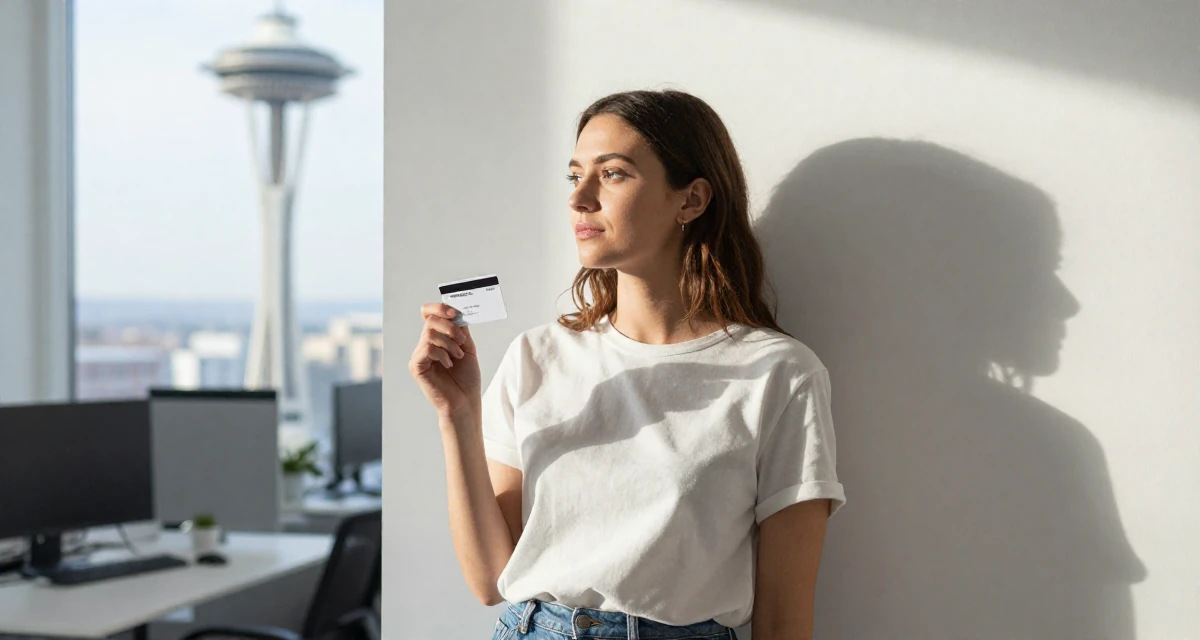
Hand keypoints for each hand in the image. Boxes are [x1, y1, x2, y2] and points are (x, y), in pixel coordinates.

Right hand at [408, 303, 481, 419]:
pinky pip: (427, 349)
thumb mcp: (467, 347)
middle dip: (450, 326)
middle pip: (430, 320)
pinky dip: (441, 354)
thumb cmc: (467, 378)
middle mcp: (425, 344)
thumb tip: (456, 312)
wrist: (466, 401)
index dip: (439, 308)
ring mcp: (419, 355)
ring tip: (457, 356)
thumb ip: (460, 330)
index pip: (429, 314)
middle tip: (462, 341)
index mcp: (437, 338)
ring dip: (449, 342)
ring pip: (429, 333)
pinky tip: (448, 365)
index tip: (454, 313)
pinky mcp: (416, 366)